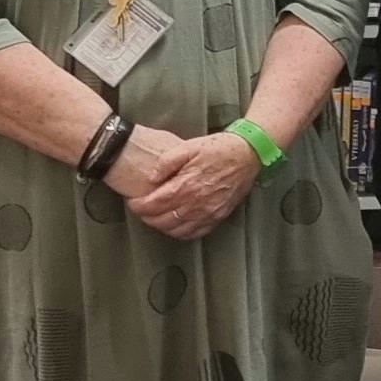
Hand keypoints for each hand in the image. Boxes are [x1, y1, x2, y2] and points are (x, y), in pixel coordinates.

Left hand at [123, 132, 260, 242]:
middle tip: (141, 209)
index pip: (154, 204)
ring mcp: (207, 213)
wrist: (247, 155)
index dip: (139, 206)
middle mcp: (196, 204)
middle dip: (147, 217)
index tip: (133, 202)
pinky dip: (180, 233)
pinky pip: (195, 233)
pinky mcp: (217, 217)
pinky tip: (175, 225)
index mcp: (186, 186)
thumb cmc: (218, 149)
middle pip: (163, 220)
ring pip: (177, 230)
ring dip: (162, 226)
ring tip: (156, 217)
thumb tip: (152, 177)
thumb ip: (166, 162)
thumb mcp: (188, 147)